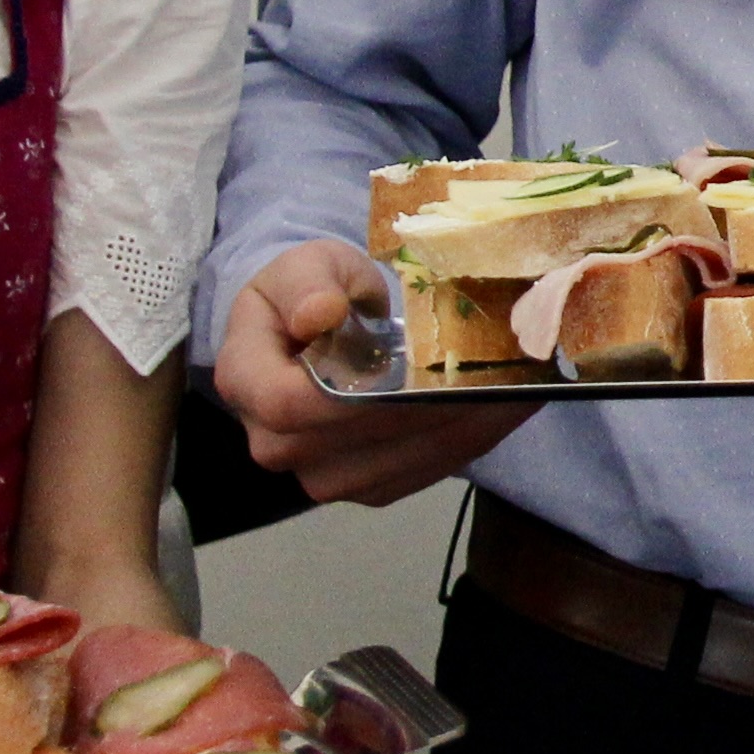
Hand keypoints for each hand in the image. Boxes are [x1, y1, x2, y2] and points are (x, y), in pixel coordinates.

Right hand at [216, 243, 530, 507]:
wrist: (320, 328)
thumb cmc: (311, 292)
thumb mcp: (306, 266)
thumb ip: (308, 285)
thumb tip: (319, 314)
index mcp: (245, 381)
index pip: (287, 406)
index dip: (348, 395)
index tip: (409, 367)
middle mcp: (275, 442)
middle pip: (352, 443)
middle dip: (423, 411)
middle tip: (489, 377)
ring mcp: (320, 474)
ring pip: (394, 467)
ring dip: (456, 432)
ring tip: (508, 392)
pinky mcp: (366, 487)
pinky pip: (418, 476)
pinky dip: (464, 443)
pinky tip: (500, 409)